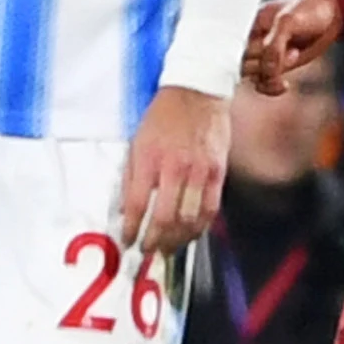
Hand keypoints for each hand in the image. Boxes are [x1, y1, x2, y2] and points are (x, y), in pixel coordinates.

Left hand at [121, 86, 228, 254]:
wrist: (197, 92)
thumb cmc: (163, 116)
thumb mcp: (137, 141)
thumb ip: (132, 176)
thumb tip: (126, 209)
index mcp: (149, 158)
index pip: (137, 204)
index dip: (131, 228)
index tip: (128, 240)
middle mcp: (175, 167)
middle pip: (164, 218)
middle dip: (154, 241)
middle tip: (148, 251)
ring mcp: (199, 171)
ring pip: (189, 219)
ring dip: (177, 240)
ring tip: (168, 249)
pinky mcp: (217, 171)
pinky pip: (210, 209)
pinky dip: (199, 227)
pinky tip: (190, 235)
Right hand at [242, 0, 342, 94]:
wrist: (330, 14)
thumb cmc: (307, 9)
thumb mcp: (288, 21)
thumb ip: (274, 46)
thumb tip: (265, 70)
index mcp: (248, 25)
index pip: (231, 47)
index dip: (242, 56)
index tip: (262, 55)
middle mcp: (252, 41)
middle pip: (241, 64)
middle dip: (263, 64)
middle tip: (288, 50)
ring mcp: (264, 55)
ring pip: (252, 76)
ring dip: (271, 75)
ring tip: (294, 56)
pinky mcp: (276, 66)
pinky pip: (264, 84)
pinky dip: (272, 88)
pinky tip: (285, 85)